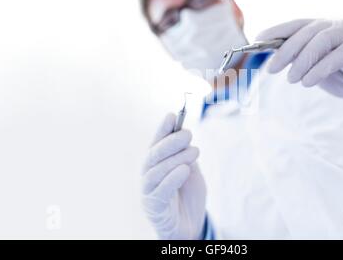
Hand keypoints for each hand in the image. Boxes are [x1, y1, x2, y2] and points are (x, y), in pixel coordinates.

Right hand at [142, 113, 205, 239]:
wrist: (189, 226)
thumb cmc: (188, 197)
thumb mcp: (190, 171)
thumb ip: (185, 155)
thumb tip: (183, 133)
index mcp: (155, 164)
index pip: (156, 143)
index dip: (163, 129)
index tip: (172, 115)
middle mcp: (148, 175)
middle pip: (154, 155)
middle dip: (170, 141)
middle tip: (188, 134)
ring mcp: (148, 192)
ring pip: (156, 170)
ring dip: (176, 158)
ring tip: (194, 151)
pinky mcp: (154, 208)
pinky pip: (161, 191)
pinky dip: (172, 178)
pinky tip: (184, 169)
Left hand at [256, 19, 342, 116]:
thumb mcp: (316, 67)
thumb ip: (299, 60)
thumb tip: (273, 60)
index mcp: (322, 26)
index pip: (296, 24)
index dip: (276, 30)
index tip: (258, 40)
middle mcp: (336, 24)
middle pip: (305, 32)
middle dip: (285, 50)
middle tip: (271, 69)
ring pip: (320, 40)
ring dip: (301, 61)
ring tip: (291, 79)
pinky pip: (337, 55)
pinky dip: (319, 69)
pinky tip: (308, 82)